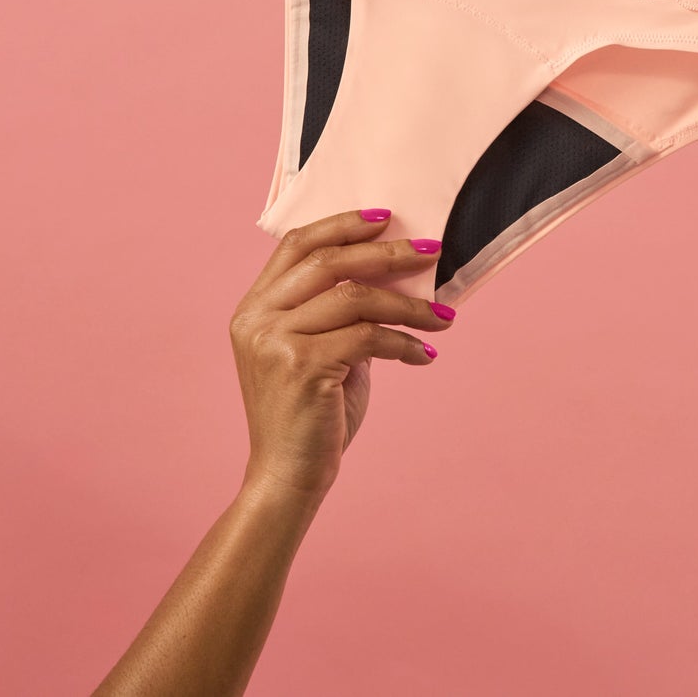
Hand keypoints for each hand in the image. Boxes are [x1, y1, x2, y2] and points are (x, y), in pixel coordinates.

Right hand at [227, 209, 452, 499]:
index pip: (296, 244)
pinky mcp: (302, 366)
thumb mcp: (318, 353)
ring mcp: (275, 342)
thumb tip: (397, 274)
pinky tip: (425, 355)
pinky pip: (368, 337)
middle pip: (329, 261)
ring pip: (356, 297)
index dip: (341, 224)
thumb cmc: (310, 416)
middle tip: (432, 251)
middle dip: (388, 253)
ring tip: (443, 317)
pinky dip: (404, 343)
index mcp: (254, 308)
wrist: (287, 477)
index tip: (385, 218)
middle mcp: (257, 318)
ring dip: (409, 304)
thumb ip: (339, 314)